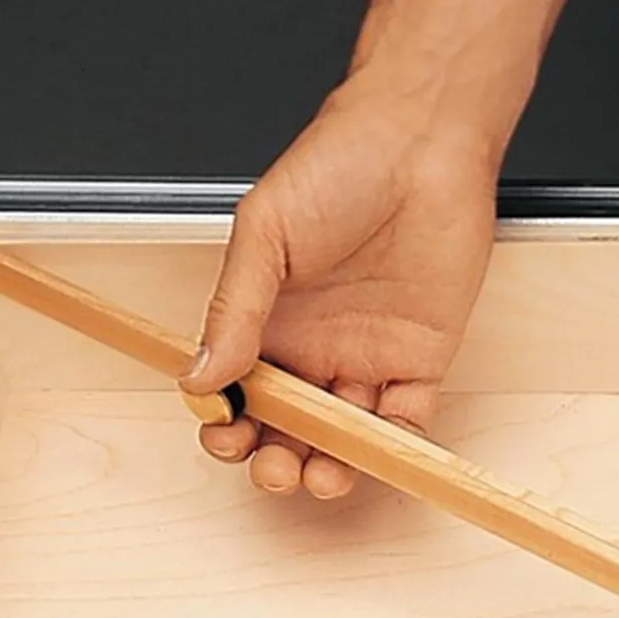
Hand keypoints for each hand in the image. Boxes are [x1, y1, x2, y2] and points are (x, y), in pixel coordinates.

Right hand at [179, 80, 498, 497]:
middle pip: (288, 429)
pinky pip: (405, 423)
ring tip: (318, 476)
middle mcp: (314, 348)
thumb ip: (233, 308)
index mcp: (266, 319)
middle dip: (274, 459)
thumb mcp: (264, 233)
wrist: (419, 142)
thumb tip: (198, 376)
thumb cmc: (337, 166)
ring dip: (328, 467)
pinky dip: (392, 450)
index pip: (238, 393)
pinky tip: (372, 458)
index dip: (228, 424)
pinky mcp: (419, 362)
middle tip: (271, 467)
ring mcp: (366, 359)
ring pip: (344, 438)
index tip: (224, 432)